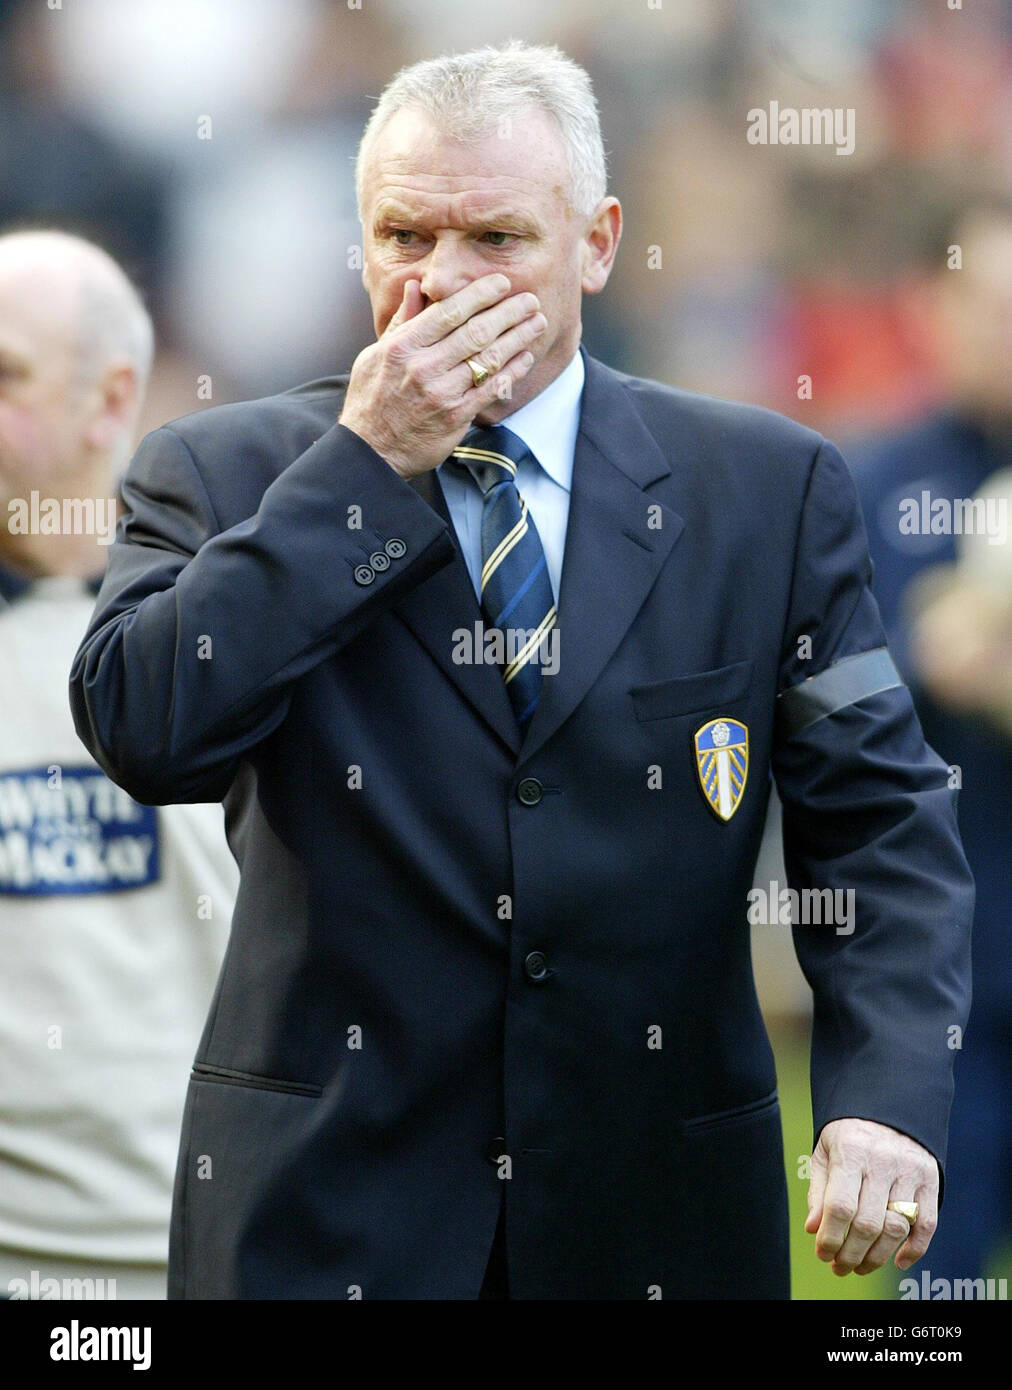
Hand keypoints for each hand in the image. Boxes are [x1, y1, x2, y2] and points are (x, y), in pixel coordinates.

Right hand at [339, 273, 546, 478]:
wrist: (370, 450)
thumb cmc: (371, 400)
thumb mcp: (375, 354)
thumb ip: (402, 321)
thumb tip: (416, 287)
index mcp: (403, 346)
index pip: (449, 311)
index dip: (480, 294)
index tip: (501, 284)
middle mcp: (423, 366)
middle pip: (475, 331)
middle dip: (508, 312)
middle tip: (530, 300)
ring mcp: (441, 392)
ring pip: (487, 358)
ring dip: (517, 338)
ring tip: (536, 323)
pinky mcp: (455, 417)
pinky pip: (490, 389)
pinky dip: (511, 371)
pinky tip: (525, 357)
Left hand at [805, 1117, 937, 1274]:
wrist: (889, 1104)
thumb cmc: (849, 1134)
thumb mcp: (826, 1152)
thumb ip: (819, 1192)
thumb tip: (813, 1229)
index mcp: (851, 1152)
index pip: (840, 1206)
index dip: (830, 1238)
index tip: (822, 1254)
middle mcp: (882, 1162)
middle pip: (868, 1224)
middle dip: (851, 1254)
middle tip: (839, 1267)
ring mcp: (910, 1171)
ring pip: (896, 1228)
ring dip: (877, 1257)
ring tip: (860, 1266)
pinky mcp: (931, 1179)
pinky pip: (927, 1223)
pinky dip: (915, 1249)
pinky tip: (898, 1261)